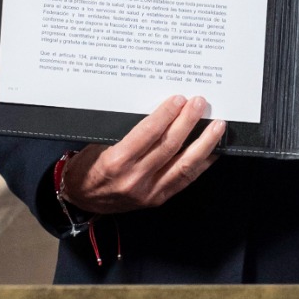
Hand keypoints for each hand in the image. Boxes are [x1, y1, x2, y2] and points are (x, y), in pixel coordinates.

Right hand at [60, 95, 226, 214]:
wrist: (81, 199)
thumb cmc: (88, 168)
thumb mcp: (99, 144)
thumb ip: (128, 133)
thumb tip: (159, 112)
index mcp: (117, 162)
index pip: (148, 134)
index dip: (166, 115)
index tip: (179, 99)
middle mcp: (135, 179)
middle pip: (170, 146)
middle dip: (188, 122)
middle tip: (199, 104)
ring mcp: (149, 192)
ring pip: (184, 165)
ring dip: (204, 143)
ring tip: (217, 126)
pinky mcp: (158, 199)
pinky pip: (185, 179)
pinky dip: (202, 163)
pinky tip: (213, 151)